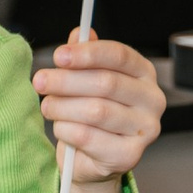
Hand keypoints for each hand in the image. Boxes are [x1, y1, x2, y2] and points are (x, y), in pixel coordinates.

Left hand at [32, 29, 164, 185]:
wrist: (92, 159)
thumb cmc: (91, 114)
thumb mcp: (86, 79)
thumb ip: (84, 55)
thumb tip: (78, 34)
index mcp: (144, 73)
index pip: (119, 55)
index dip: (86, 53)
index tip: (58, 56)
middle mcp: (152, 100)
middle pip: (105, 83)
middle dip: (66, 81)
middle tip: (41, 81)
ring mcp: (144, 130)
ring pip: (95, 111)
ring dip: (62, 107)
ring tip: (48, 106)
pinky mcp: (129, 156)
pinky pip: (88, 137)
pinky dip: (66, 130)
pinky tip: (61, 128)